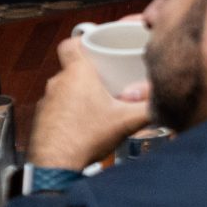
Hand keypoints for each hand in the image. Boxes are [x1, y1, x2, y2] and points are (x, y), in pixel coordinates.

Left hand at [28, 37, 153, 171]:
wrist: (56, 164)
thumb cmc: (86, 137)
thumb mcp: (128, 120)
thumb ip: (151, 108)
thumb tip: (166, 101)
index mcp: (78, 74)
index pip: (70, 44)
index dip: (82, 42)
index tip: (95, 48)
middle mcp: (58, 83)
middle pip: (72, 68)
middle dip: (89, 73)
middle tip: (108, 82)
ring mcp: (46, 101)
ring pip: (63, 88)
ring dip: (77, 94)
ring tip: (97, 107)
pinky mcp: (40, 119)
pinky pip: (56, 107)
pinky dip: (68, 112)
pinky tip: (83, 125)